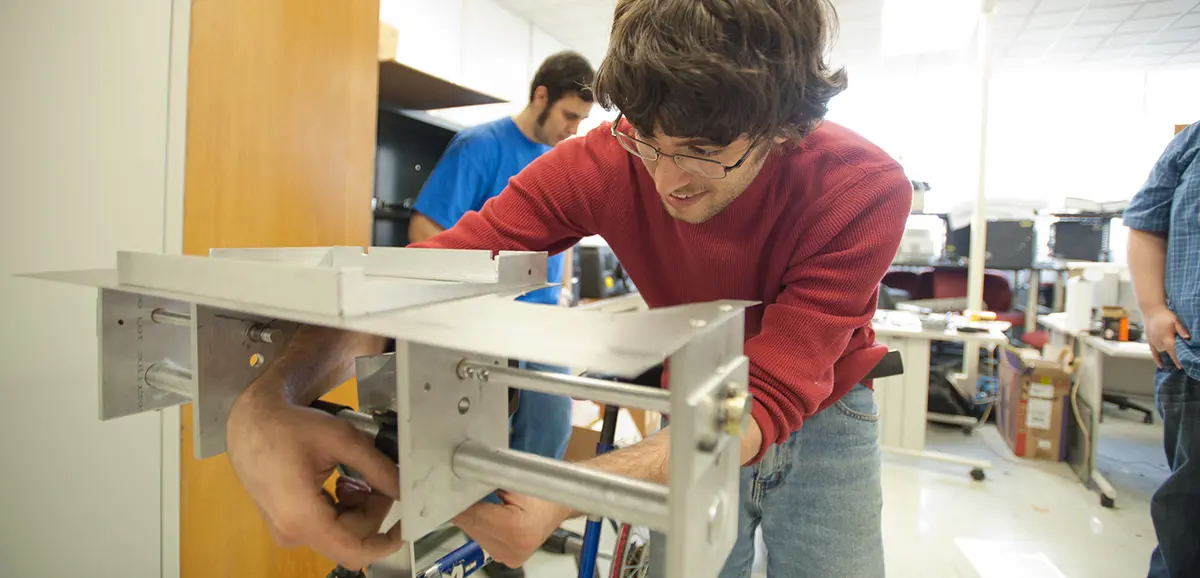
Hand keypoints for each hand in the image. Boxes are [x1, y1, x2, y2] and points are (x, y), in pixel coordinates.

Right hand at [226, 389, 403, 569]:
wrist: (251, 423)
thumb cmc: (289, 427)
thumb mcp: (341, 440)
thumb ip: (377, 468)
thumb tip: (404, 488)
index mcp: (302, 518)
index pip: (355, 551)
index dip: (386, 542)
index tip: (405, 525)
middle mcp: (292, 533)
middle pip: (352, 537)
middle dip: (372, 509)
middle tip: (377, 478)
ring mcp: (287, 532)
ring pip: (342, 533)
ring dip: (358, 507)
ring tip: (353, 477)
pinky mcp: (287, 525)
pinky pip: (327, 527)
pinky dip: (342, 507)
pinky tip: (340, 483)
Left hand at [452, 491, 571, 566]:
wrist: (562, 506)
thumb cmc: (543, 490)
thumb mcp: (516, 481)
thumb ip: (488, 483)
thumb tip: (460, 482)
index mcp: (515, 528)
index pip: (472, 516)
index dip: (458, 503)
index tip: (446, 492)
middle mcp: (513, 548)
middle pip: (471, 527)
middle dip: (465, 510)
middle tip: (465, 492)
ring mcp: (510, 557)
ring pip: (474, 535)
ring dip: (472, 519)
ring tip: (483, 503)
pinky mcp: (509, 559)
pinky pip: (483, 540)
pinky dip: (481, 527)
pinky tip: (488, 516)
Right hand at [1144, 307, 1191, 369]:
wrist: (1151, 310)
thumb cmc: (1164, 314)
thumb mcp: (1175, 321)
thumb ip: (1181, 330)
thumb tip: (1188, 338)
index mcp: (1167, 338)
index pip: (1174, 352)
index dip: (1178, 360)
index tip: (1182, 366)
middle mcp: (1159, 342)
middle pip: (1169, 353)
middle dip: (1175, 357)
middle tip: (1183, 362)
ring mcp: (1154, 342)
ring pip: (1163, 352)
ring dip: (1168, 356)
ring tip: (1175, 360)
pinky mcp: (1150, 340)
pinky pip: (1153, 352)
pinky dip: (1157, 359)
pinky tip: (1160, 365)